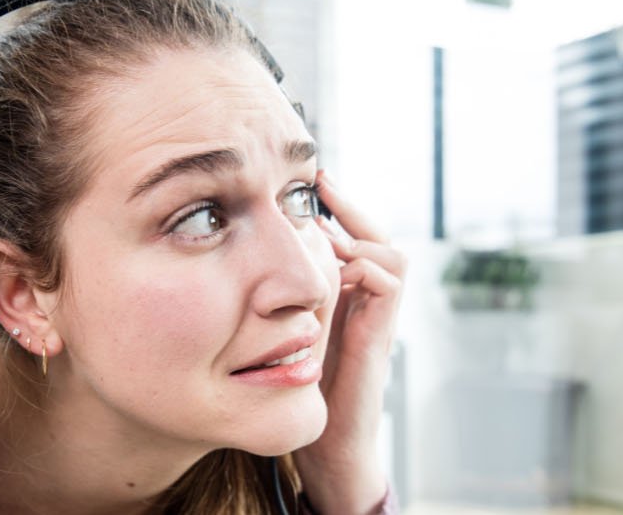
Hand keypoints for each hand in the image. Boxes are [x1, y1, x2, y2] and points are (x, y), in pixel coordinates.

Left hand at [294, 170, 403, 514]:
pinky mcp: (380, 334)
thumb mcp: (274, 325)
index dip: (330, 206)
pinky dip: (363, 263)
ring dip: (356, 231)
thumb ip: (268, 293)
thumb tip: (234, 246)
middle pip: (371, 232)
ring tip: (322, 222)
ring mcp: (376, 315)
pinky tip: (333, 262)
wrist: (325, 442)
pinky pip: (388, 281)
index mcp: (340, 294)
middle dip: (346, 204)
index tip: (302, 180)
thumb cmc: (293, 387)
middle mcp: (363, 299)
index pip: (346, 234)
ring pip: (387, 250)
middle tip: (316, 181)